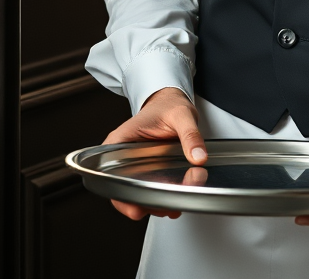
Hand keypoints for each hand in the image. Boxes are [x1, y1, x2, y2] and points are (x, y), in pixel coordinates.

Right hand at [103, 87, 205, 220]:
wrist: (172, 101)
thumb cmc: (169, 105)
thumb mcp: (182, 116)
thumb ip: (190, 136)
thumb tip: (198, 157)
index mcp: (120, 142)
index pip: (110, 175)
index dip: (122, 196)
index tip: (137, 207)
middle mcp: (123, 156)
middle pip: (124, 190)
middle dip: (143, 203)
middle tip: (164, 208)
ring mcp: (134, 165)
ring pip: (137, 193)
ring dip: (154, 203)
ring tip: (173, 206)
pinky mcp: (147, 170)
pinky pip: (149, 189)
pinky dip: (161, 198)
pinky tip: (174, 202)